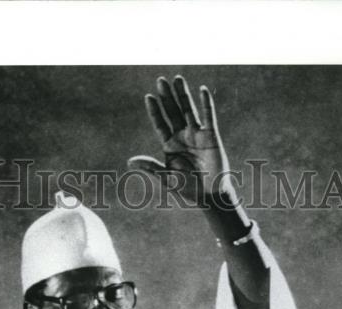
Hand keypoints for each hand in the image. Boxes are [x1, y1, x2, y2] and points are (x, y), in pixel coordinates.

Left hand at [129, 75, 233, 206]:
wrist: (209, 196)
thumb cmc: (187, 189)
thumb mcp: (166, 178)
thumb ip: (150, 167)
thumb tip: (129, 162)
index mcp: (169, 145)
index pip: (160, 124)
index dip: (155, 111)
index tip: (149, 97)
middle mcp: (182, 136)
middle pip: (173, 112)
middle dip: (166, 97)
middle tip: (160, 81)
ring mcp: (197, 134)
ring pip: (188, 109)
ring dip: (183, 94)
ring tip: (177, 78)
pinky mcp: (211, 136)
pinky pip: (208, 116)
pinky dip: (206, 103)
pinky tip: (202, 90)